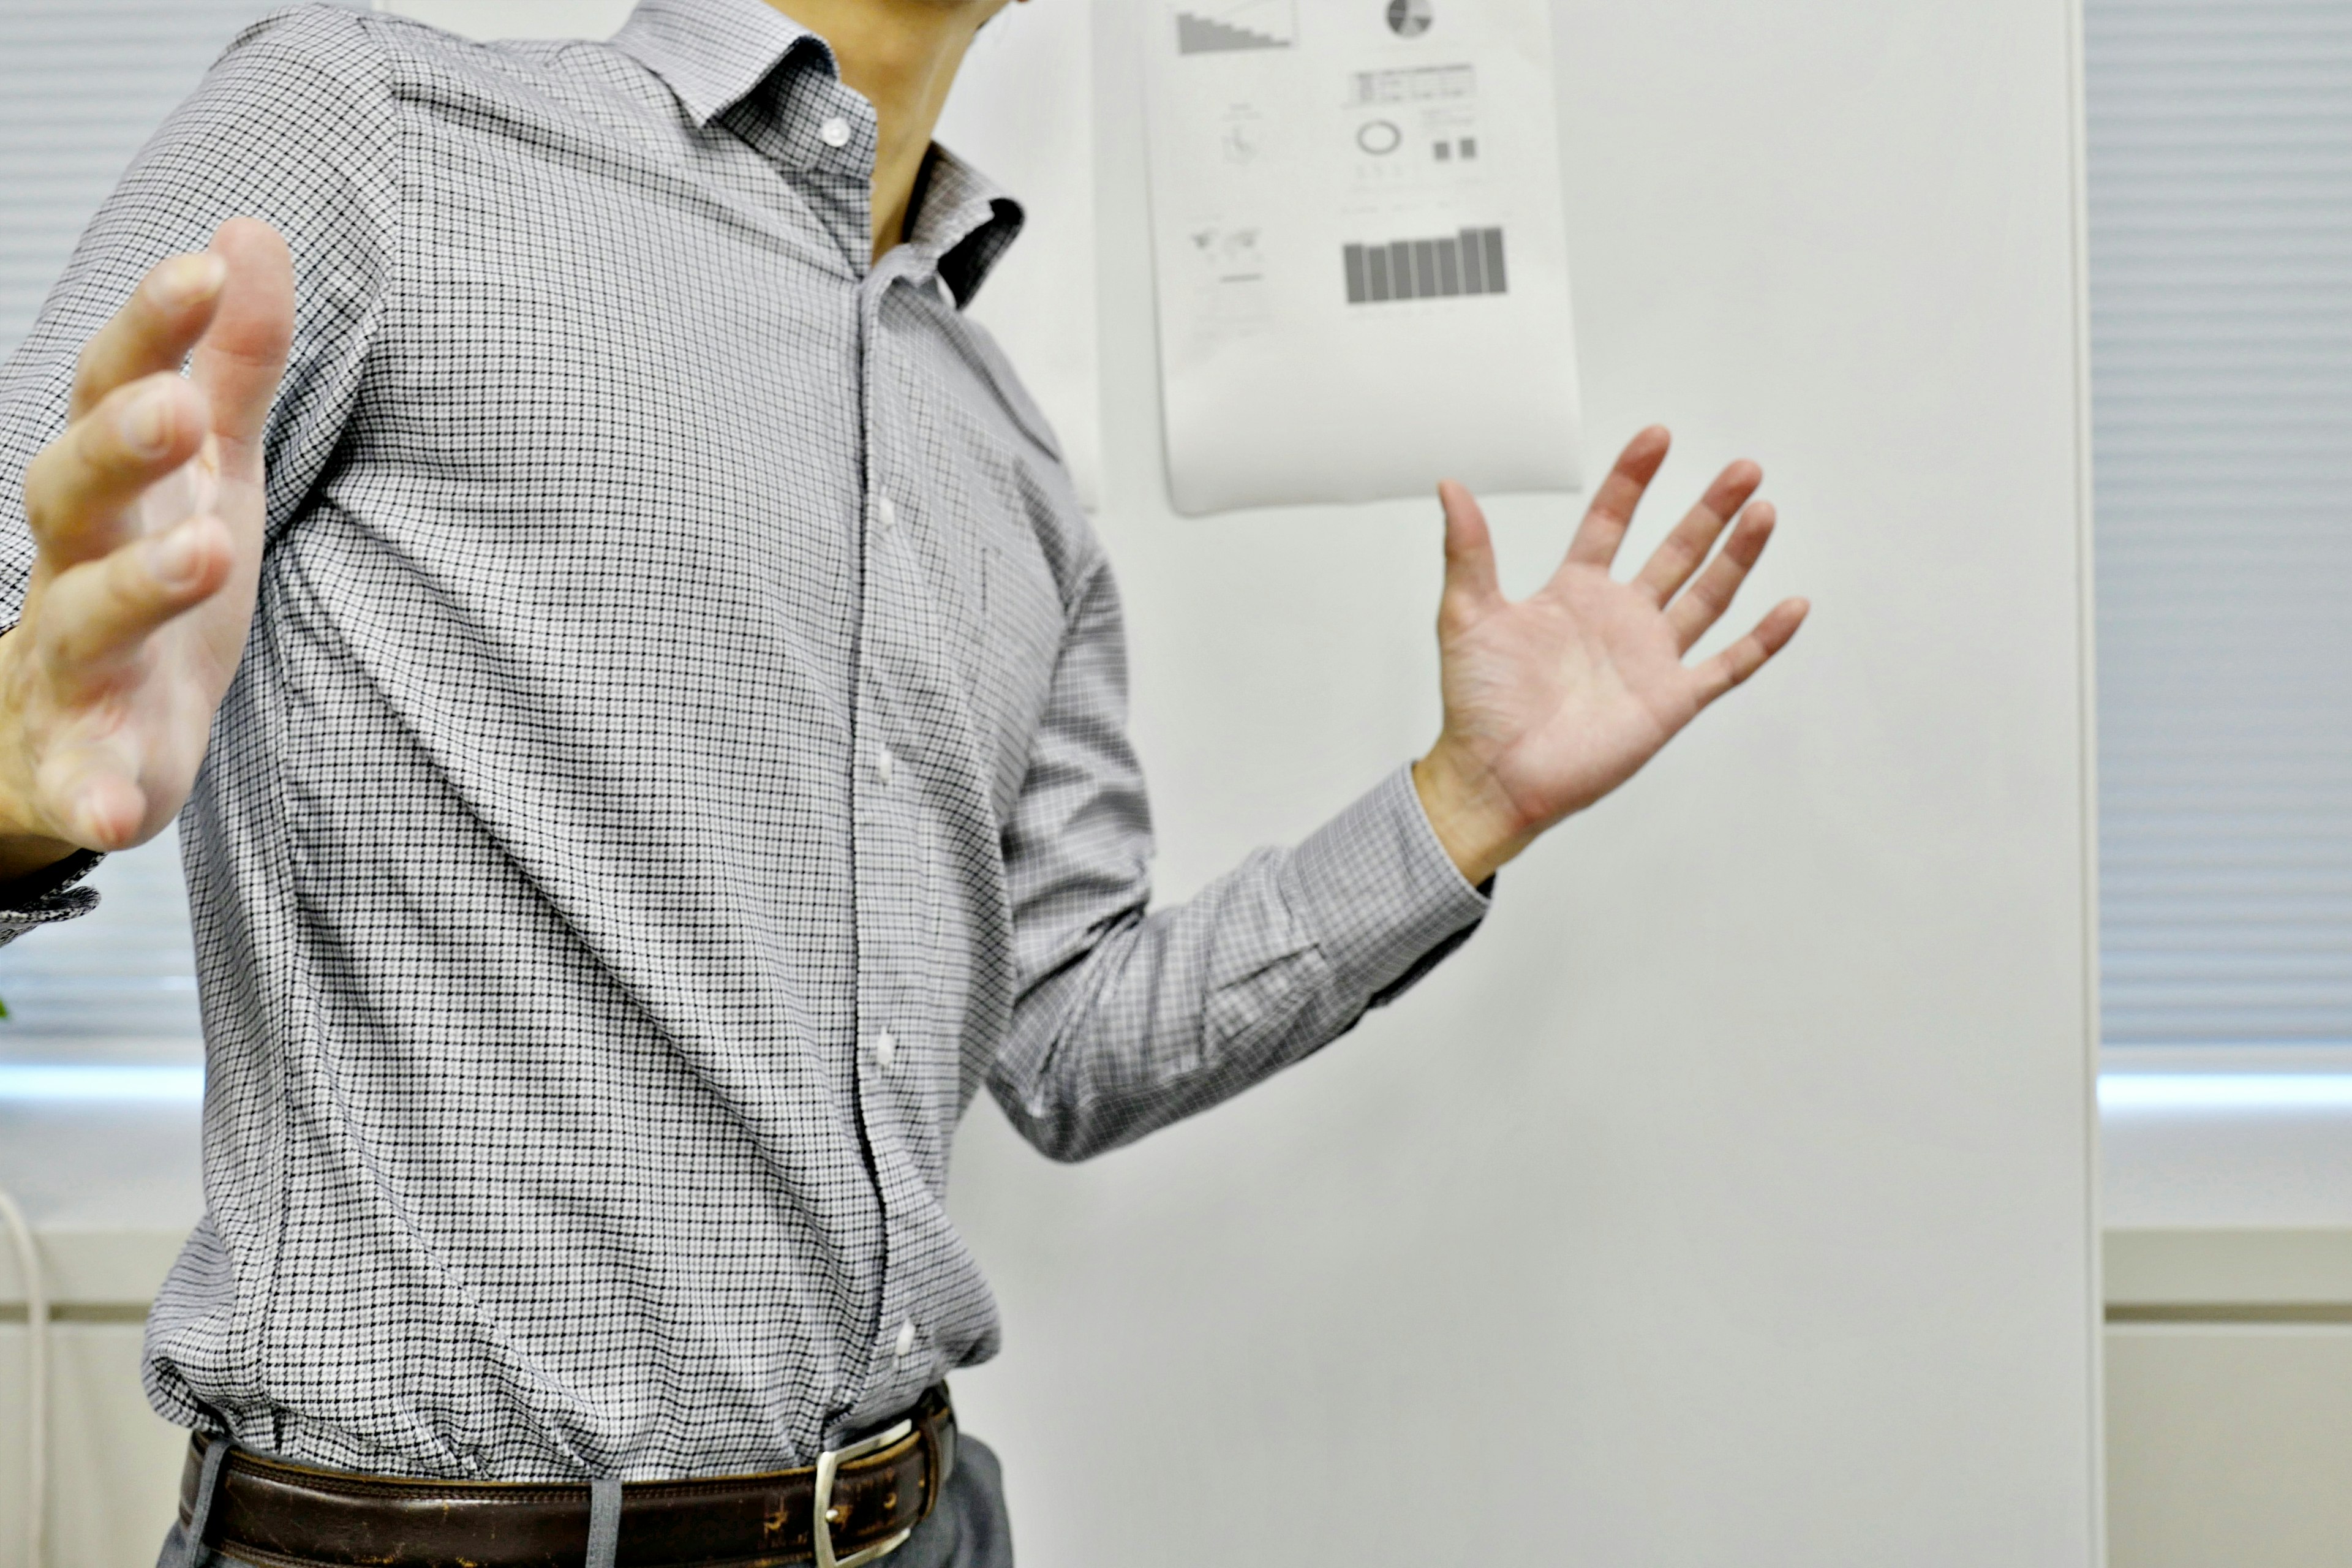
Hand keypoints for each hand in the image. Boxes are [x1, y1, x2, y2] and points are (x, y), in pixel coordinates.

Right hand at [0, 219, 293, 878]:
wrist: (67, 725)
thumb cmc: (148, 569)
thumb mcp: (209, 467)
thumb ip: (233, 363)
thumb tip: (249, 233)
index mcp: (114, 490)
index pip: (116, 389)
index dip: (153, 328)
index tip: (205, 267)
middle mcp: (75, 564)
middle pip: (74, 492)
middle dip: (121, 447)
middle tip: (180, 409)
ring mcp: (73, 667)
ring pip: (83, 620)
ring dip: (137, 588)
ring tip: (208, 554)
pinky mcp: (84, 766)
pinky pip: (81, 785)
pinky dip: (96, 798)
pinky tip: (119, 815)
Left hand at [1412, 426, 1808, 884]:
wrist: (1494, 775)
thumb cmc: (1476, 704)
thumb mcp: (1467, 615)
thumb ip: (1467, 551)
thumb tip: (1451, 486)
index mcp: (1574, 592)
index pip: (1611, 521)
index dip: (1633, 479)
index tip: (1659, 437)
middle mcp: (1620, 618)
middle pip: (1677, 550)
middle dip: (1710, 509)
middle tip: (1743, 469)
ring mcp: (1650, 658)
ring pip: (1708, 596)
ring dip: (1738, 555)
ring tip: (1764, 511)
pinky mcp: (1672, 700)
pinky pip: (1729, 665)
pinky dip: (1764, 639)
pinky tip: (1793, 605)